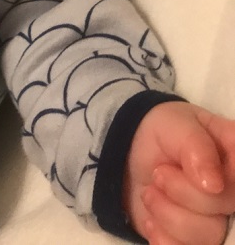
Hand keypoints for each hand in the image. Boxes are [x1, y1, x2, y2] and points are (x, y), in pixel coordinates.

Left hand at [124, 101, 234, 243]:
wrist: (133, 158)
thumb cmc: (162, 133)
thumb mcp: (175, 124)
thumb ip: (195, 145)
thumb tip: (214, 184)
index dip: (223, 184)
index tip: (201, 179)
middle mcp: (233, 188)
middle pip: (226, 206)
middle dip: (182, 192)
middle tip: (159, 173)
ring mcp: (219, 218)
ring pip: (209, 235)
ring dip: (168, 213)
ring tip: (151, 192)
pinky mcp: (197, 240)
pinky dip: (163, 237)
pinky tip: (152, 219)